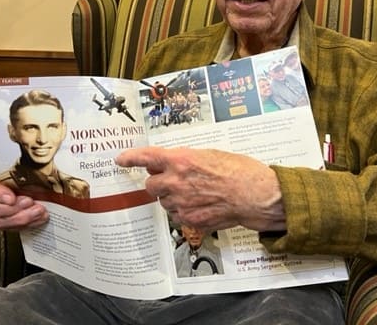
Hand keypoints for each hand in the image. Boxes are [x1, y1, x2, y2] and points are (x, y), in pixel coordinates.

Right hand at [0, 167, 48, 229]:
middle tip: (29, 202)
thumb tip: (31, 161)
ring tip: (38, 210)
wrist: (40, 184)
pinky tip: (40, 217)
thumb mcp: (26, 165)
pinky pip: (13, 228)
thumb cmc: (30, 172)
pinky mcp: (8, 222)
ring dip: (21, 218)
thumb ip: (25, 166)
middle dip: (11, 209)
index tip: (11, 198)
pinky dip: (29, 224)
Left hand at [116, 147, 285, 231]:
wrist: (255, 195)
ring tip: (195, 193)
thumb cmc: (238, 171)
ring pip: (163, 202)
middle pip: (151, 185)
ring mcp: (182, 204)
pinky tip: (202, 205)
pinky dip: (184, 212)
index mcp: (181, 160)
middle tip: (172, 180)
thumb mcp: (209, 154)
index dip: (130, 158)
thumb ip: (185, 159)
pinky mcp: (190, 221)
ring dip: (172, 198)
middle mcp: (176, 182)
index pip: (146, 157)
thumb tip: (171, 163)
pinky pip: (178, 216)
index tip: (121, 159)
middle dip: (158, 182)